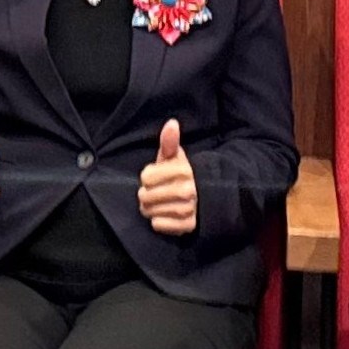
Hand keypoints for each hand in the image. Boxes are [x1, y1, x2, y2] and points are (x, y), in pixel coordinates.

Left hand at [138, 118, 198, 237]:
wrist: (203, 198)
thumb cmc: (180, 176)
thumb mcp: (174, 157)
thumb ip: (169, 142)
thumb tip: (172, 123)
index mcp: (184, 170)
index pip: (146, 177)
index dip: (147, 178)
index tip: (155, 177)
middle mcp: (188, 190)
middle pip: (146, 196)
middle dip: (145, 196)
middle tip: (152, 194)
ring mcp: (190, 209)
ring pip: (151, 212)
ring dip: (150, 210)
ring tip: (157, 205)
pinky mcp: (189, 226)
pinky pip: (159, 225)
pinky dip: (157, 222)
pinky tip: (164, 216)